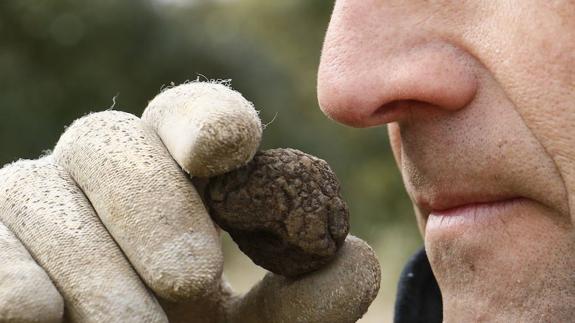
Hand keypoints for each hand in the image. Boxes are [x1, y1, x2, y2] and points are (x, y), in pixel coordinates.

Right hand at [0, 82, 379, 322]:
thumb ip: (302, 299)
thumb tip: (357, 260)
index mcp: (171, 177)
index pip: (185, 119)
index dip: (205, 120)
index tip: (229, 146)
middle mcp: (98, 178)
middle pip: (108, 139)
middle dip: (150, 203)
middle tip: (192, 278)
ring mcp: (34, 208)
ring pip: (38, 190)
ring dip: (94, 266)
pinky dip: (15, 277)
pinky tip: (40, 314)